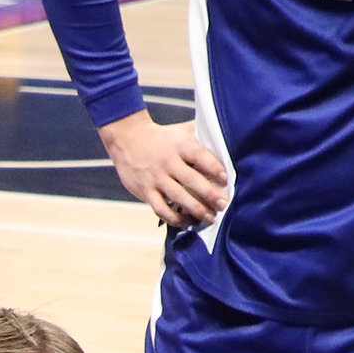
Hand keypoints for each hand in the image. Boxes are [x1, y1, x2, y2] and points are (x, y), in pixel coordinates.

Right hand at [97, 114, 229, 228]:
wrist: (127, 140)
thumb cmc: (161, 138)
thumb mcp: (180, 131)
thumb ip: (201, 135)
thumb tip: (226, 141)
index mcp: (178, 145)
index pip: (199, 156)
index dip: (213, 167)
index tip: (226, 179)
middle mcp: (167, 162)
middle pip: (191, 180)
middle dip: (209, 194)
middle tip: (224, 204)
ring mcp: (155, 178)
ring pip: (177, 197)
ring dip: (195, 209)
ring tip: (210, 216)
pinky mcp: (145, 191)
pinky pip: (161, 209)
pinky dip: (174, 219)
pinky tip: (187, 222)